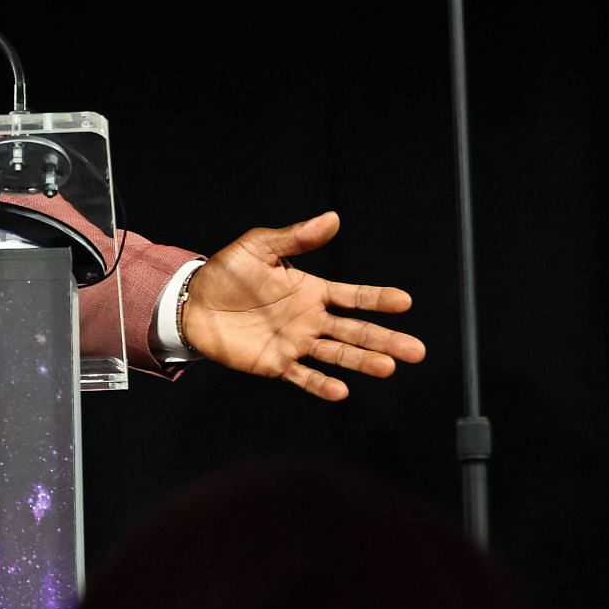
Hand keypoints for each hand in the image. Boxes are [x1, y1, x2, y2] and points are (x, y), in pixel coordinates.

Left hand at [183, 212, 424, 400]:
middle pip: (356, 331)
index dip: (378, 299)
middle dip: (386, 339)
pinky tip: (341, 390)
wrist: (193, 303)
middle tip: (416, 350)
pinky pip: (304, 376)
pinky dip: (322, 384)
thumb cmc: (227, 273)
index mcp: (311, 291)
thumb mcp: (258, 247)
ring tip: (388, 367)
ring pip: (338, 354)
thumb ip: (295, 236)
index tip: (405, 301)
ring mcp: (296, 343)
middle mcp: (311, 320)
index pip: (353, 296)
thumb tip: (332, 218)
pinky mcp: (277, 363)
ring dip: (363, 361)